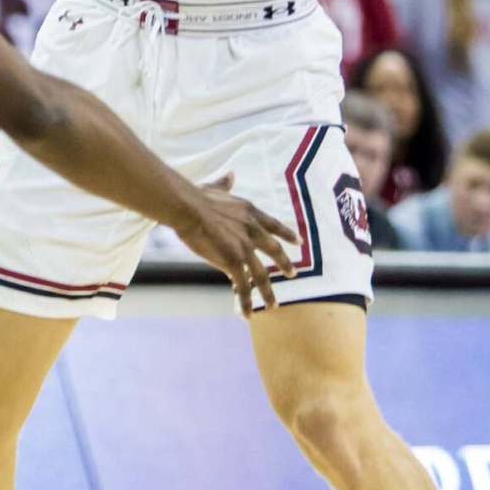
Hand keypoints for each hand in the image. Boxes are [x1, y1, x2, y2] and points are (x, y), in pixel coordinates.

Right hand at [173, 172, 298, 316]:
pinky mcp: (234, 262)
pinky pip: (243, 286)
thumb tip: (230, 175)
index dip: (288, 234)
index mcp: (250, 212)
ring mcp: (245, 248)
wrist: (190, 208)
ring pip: (262, 275)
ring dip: (268, 292)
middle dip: (285, 264)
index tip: (299, 242)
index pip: (274, 225)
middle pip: (274, 251)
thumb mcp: (216, 188)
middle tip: (293, 274)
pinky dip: (247, 302)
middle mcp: (253, 230)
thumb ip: (225, 184)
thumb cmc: (197, 197)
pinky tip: (248, 313)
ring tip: (274, 305)